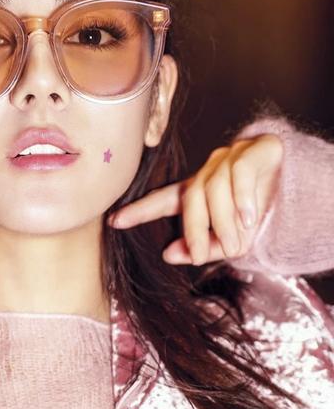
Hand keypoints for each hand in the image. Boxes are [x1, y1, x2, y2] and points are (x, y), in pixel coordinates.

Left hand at [107, 134, 283, 265]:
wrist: (294, 185)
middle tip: (197, 255)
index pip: (164, 200)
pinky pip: (240, 175)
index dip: (139, 210)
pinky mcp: (254, 152)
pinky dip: (242, 200)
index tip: (113, 221)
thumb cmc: (255, 212)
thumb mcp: (229, 236)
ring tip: (235, 243)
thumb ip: (202, 247)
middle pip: (190, 198)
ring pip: (215, 190)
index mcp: (197, 190)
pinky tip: (248, 219)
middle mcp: (207, 171)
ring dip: (223, 222)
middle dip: (192, 229)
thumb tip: (169, 255)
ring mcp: (229, 159)